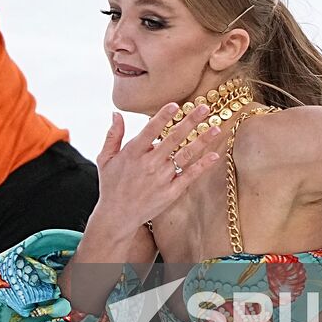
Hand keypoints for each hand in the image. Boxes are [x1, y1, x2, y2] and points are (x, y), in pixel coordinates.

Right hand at [91, 103, 226, 233]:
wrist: (116, 217)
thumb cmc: (111, 186)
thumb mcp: (105, 159)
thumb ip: (113, 135)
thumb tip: (117, 113)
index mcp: (132, 153)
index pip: (150, 130)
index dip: (163, 117)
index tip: (175, 105)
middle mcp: (149, 164)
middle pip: (173, 139)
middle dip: (190, 122)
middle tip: (204, 108)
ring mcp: (161, 179)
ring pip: (185, 155)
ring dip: (202, 141)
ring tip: (216, 128)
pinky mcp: (171, 192)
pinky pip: (189, 176)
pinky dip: (202, 166)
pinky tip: (214, 155)